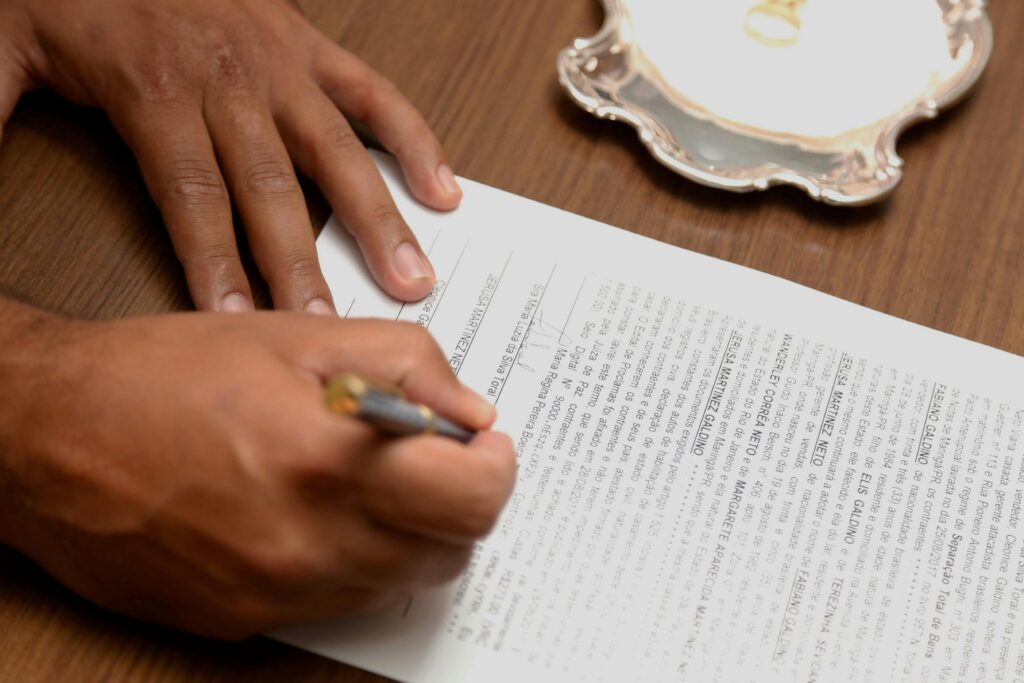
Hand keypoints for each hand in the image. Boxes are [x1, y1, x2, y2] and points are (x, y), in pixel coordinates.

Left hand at [0, 0, 459, 311]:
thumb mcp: (5, 46)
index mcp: (157, 89)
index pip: (194, 197)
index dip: (215, 265)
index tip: (237, 324)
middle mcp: (230, 81)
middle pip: (272, 190)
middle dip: (302, 267)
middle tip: (331, 329)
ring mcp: (281, 64)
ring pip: (337, 152)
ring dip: (377, 218)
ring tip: (410, 276)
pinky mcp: (310, 48)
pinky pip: (374, 95)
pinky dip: (413, 140)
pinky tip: (440, 189)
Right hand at [0, 303, 515, 638]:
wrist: (45, 438)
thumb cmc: (161, 375)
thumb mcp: (296, 335)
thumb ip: (406, 363)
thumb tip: (472, 411)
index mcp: (326, 463)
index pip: (471, 501)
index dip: (496, 470)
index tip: (488, 446)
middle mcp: (306, 544)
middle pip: (448, 553)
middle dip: (458, 501)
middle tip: (432, 456)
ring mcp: (275, 593)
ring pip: (397, 582)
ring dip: (408, 532)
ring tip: (366, 476)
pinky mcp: (245, 617)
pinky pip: (339, 599)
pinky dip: (354, 557)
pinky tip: (316, 508)